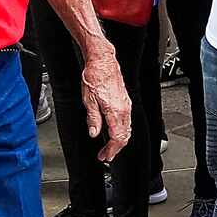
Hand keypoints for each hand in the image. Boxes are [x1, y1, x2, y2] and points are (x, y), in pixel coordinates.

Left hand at [80, 39, 132, 161]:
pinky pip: (127, 121)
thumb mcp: (88, 100)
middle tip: (105, 155)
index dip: (111, 150)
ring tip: (109, 146)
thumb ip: (93, 119)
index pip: (117, 138)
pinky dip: (122, 130)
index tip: (104, 156)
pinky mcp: (125, 100)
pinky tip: (114, 130)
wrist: (102, 60)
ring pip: (127, 129)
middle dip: (115, 148)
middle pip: (125, 136)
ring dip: (119, 140)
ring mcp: (126, 105)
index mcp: (115, 111)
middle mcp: (124, 109)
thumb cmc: (94, 76)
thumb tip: (94, 133)